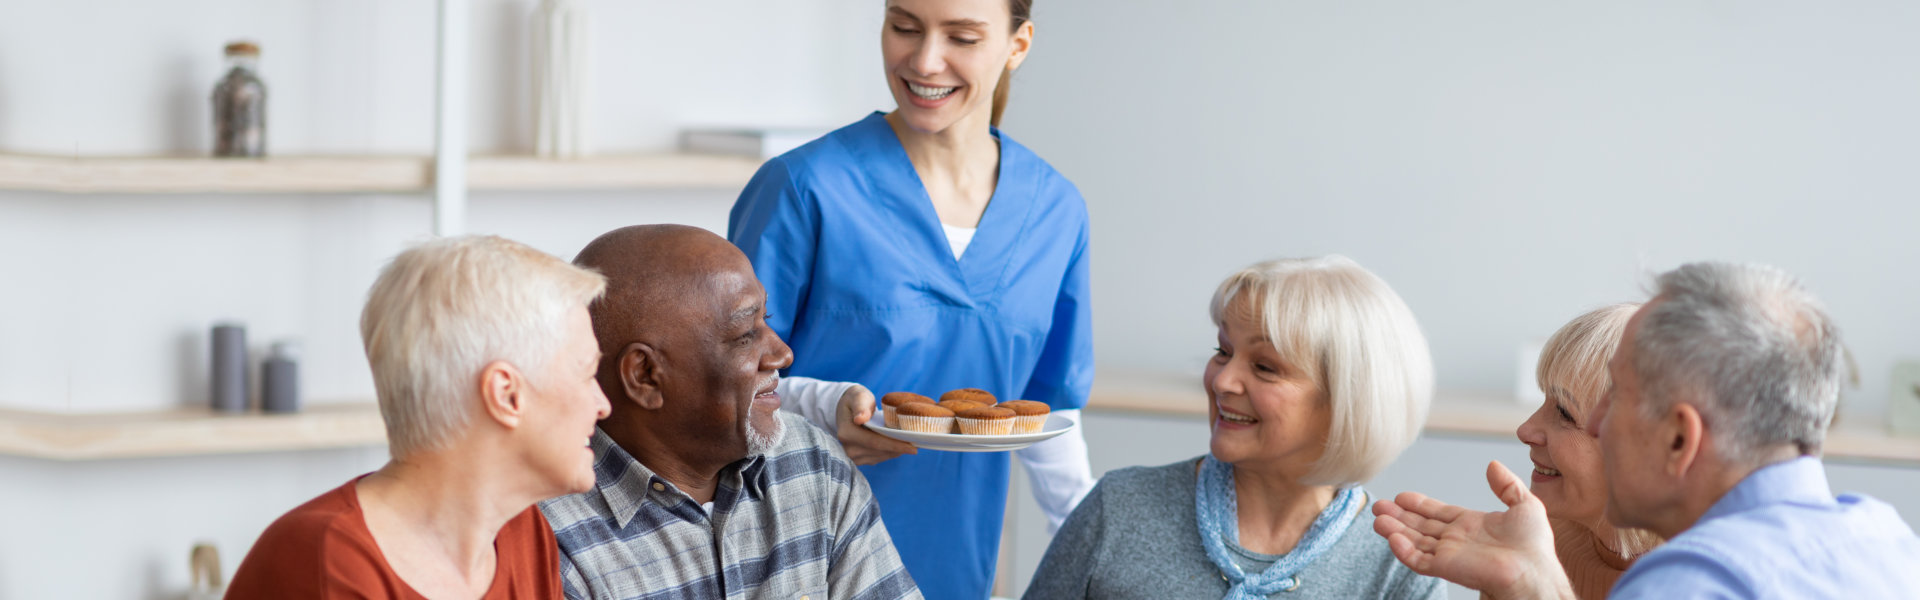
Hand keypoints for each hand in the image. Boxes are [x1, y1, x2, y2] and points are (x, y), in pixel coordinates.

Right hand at [835, 384, 916, 464]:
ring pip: (881, 456)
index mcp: (846, 433)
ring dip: (896, 451)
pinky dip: (891, 451)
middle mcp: (848, 449)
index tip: (913, 447)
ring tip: (910, 443)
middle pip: (880, 451)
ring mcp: (853, 457)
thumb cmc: (856, 400)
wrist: (847, 409)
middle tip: (918, 444)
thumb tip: (860, 419)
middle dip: (899, 448)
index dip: (895, 445)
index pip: (875, 442)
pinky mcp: (859, 460)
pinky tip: (899, 444)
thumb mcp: (859, 397)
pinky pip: (879, 458)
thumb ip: (860, 406)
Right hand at [1370, 461, 1572, 599]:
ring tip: (1377, 519)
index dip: (1419, 505)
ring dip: (1394, 530)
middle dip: (1399, 516)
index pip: (1438, 514)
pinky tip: (1392, 538)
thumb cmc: (1534, 546)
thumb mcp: (1525, 504)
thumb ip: (1506, 484)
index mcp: (1472, 526)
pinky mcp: (1446, 568)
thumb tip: (1492, 465)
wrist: (1533, 570)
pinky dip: (1403, 550)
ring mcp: (1449, 555)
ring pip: (1414, 542)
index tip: (1402, 497)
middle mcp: (1457, 540)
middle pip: (1420, 527)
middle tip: (1379, 506)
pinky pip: (1418, 560)